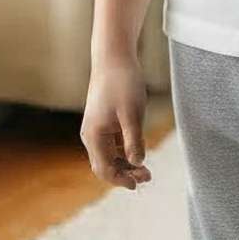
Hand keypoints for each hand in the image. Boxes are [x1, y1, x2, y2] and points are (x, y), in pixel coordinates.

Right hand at [80, 54, 151, 190]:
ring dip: (125, 163)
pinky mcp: (104, 119)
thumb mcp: (132, 114)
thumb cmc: (122, 83)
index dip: (121, 180)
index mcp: (94, 136)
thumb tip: (137, 163)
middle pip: (105, 165)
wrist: (113, 56)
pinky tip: (139, 147)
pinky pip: (112, 143)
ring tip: (146, 167)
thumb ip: (133, 140)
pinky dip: (124, 150)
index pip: (104, 169)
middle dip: (124, 173)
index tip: (140, 183)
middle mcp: (91, 134)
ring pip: (109, 154)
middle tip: (148, 176)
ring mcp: (97, 126)